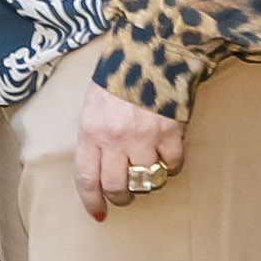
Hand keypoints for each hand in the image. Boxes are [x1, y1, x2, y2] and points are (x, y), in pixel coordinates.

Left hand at [73, 80, 183, 221]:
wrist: (150, 48)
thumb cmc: (117, 75)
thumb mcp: (93, 104)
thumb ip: (94, 135)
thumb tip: (98, 165)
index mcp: (91, 131)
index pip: (87, 178)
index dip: (92, 200)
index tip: (98, 212)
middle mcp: (115, 139)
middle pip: (117, 187)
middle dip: (121, 197)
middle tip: (125, 196)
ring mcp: (144, 137)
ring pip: (147, 180)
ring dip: (148, 182)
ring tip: (148, 173)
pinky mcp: (171, 132)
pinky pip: (173, 164)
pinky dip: (171, 166)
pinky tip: (168, 156)